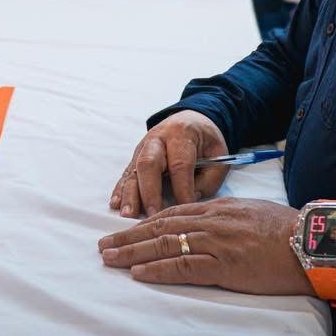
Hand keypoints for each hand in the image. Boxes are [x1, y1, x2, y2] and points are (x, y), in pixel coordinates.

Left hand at [98, 198, 315, 296]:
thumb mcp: (251, 213)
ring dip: (133, 253)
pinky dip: (158, 269)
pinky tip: (139, 272)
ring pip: (164, 245)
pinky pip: (183, 266)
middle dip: (128, 237)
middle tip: (103, 245)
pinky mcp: (224, 265)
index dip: (144, 223)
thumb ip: (226, 216)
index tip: (124, 230)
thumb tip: (208, 223)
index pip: (171, 213)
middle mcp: (211, 221)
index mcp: (217, 209)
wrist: (311, 242)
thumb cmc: (286, 230)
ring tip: (110, 259)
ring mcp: (216, 242)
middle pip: (160, 227)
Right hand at [109, 110, 228, 217]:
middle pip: (149, 164)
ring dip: (130, 194)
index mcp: (181, 135)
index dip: (182, 189)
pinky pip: (125, 173)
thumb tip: (190, 201)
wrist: (191, 119)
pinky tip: (116, 204)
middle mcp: (158, 138)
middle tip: (151, 215)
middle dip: (149, 192)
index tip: (185, 211)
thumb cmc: (206, 140)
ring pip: (133, 170)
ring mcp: (143, 147)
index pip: (180, 165)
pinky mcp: (135, 156)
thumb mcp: (219, 154)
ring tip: (127, 214)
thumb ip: (209, 179)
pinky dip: (120, 189)